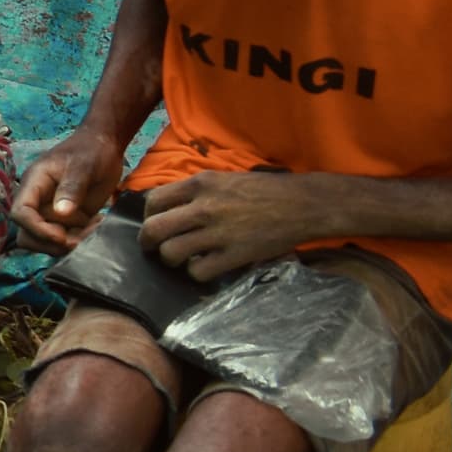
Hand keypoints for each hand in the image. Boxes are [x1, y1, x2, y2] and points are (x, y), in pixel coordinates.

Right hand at [12, 126, 124, 249]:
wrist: (104, 147)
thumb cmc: (90, 151)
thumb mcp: (83, 165)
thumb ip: (72, 187)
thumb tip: (61, 212)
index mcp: (33, 184)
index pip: (20, 212)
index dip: (36, 228)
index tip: (61, 236)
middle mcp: (38, 202)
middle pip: (28, 234)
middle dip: (51, 243)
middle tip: (80, 238)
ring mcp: (52, 214)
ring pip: (46, 242)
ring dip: (68, 244)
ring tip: (94, 228)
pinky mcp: (68, 221)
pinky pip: (67, 240)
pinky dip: (81, 240)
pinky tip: (99, 224)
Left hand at [137, 170, 340, 282]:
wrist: (303, 204)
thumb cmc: (264, 190)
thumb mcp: (224, 179)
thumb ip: (196, 192)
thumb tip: (168, 208)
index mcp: (199, 183)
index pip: (153, 201)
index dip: (149, 216)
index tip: (156, 223)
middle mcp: (203, 207)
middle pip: (153, 229)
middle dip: (148, 242)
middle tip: (154, 248)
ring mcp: (218, 232)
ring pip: (170, 252)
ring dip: (170, 259)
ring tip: (181, 259)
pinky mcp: (234, 255)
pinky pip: (198, 271)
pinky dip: (196, 272)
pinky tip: (205, 266)